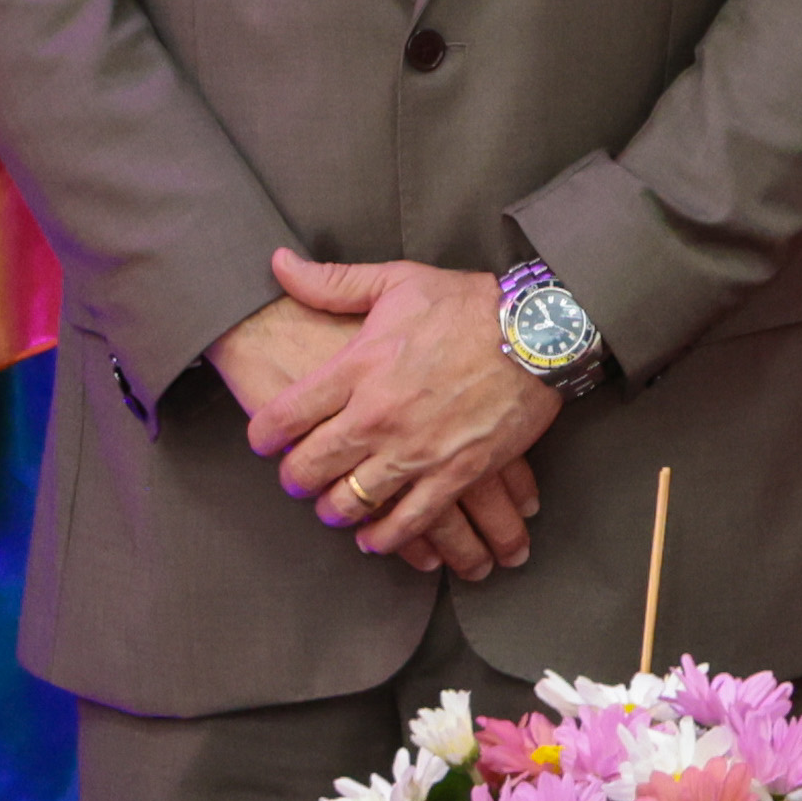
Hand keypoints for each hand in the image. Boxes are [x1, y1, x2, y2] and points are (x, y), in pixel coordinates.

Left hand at [246, 250, 561, 562]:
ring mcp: (415, 450)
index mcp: (358, 365)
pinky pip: (407, 523)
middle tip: (297, 477)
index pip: (284, 417)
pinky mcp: (454, 475)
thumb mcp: (397, 280)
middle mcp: (377, 415)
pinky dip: (385, 537)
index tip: (264, 442)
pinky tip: (374, 537)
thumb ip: (332, 281)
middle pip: (309, 468)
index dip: (263, 436)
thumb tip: (279, 263)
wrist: (538, 332)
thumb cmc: (468, 303)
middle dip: (295, 479)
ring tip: (333, 507)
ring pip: (350, 502)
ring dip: (334, 510)